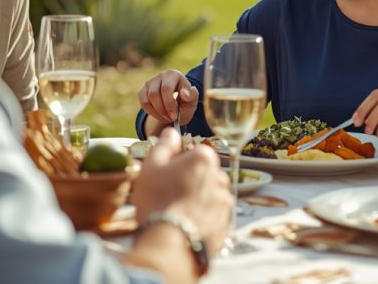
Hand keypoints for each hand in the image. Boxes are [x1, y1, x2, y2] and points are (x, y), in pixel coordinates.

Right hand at [131, 128, 232, 254]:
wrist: (169, 244)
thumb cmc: (158, 201)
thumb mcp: (152, 167)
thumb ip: (163, 146)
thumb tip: (171, 133)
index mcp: (204, 159)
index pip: (194, 154)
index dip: (178, 164)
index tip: (166, 176)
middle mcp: (220, 178)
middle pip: (203, 175)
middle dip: (189, 182)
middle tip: (168, 196)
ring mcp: (225, 203)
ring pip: (209, 196)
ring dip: (197, 201)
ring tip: (175, 214)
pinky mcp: (225, 225)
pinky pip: (212, 217)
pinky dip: (201, 220)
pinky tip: (184, 227)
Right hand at [138, 70, 199, 125]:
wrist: (177, 107)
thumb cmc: (185, 102)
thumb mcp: (192, 101)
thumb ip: (192, 96)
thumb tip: (184, 93)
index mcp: (174, 75)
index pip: (166, 88)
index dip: (169, 104)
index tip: (174, 116)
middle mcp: (161, 76)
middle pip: (154, 94)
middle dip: (162, 110)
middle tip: (170, 119)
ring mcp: (150, 83)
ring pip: (147, 99)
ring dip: (157, 112)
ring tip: (167, 118)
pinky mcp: (143, 91)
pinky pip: (143, 103)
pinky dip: (151, 112)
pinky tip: (160, 115)